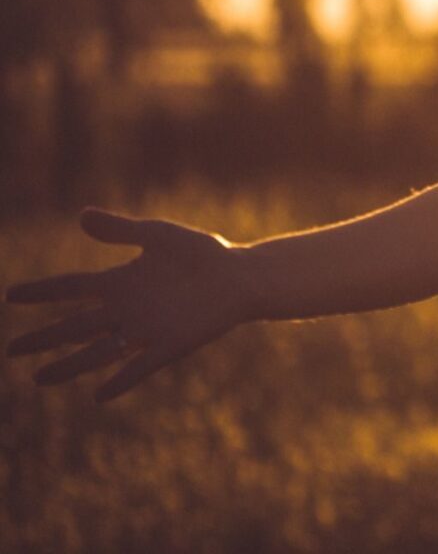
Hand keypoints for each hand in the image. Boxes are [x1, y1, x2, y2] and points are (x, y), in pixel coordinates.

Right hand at [5, 207, 257, 403]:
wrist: (241, 276)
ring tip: (38, 379)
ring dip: (69, 365)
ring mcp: (145, 330)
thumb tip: (81, 216)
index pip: (71, 288)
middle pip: (75, 326)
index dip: (41, 292)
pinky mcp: (170, 345)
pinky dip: (121, 380)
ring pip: (98, 352)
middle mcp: (126, 309)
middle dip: (43, 338)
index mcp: (120, 281)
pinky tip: (99, 394)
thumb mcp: (159, 236)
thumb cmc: (202, 253)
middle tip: (11, 349)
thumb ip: (121, 230)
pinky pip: (140, 367)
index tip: (10, 295)